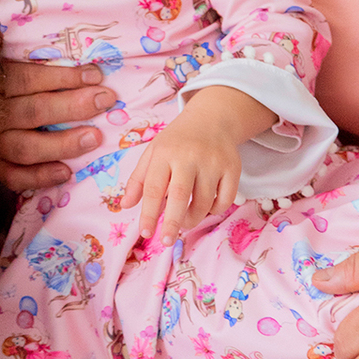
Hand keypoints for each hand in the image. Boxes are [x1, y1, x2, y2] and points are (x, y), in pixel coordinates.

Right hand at [0, 62, 117, 190]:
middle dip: (73, 106)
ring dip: (62, 143)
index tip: (95, 74)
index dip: (62, 77)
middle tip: (105, 100)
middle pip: (34, 111)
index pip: (28, 79)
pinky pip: (14, 177)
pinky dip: (39, 177)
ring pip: (26, 147)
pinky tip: (65, 172)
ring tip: (93, 138)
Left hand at [121, 88, 264, 244]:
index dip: (148, 213)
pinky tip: (206, 207)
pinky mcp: (232, 167)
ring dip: (193, 219)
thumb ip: (138, 180)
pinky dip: (215, 210)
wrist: (212, 118)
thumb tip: (125, 206)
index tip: (145, 232)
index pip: (153, 188)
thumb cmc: (177, 141)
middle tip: (166, 241)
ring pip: (204, 202)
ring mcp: (213, 162)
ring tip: (184, 221)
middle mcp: (189, 156)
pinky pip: (225, 200)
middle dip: (172, 222)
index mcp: (164, 153)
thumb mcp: (153, 153)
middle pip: (180, 196)